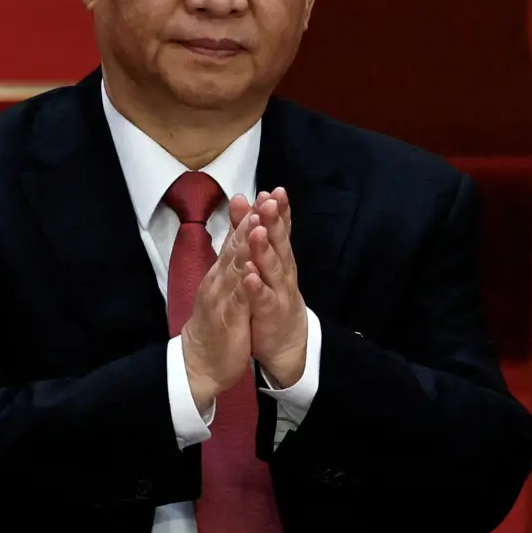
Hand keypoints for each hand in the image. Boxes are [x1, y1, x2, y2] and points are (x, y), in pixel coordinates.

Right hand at [180, 198, 263, 413]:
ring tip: (257, 225)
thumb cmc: (216, 323)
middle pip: (235, 246)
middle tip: (264, 199)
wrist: (199, 361)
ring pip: (234, 268)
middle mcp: (219, 280)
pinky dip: (244, 284)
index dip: (250, 217)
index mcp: (222, 273)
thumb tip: (239, 237)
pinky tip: (250, 270)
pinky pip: (236, 299)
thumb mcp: (224, 288)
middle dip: (250, 222)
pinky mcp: (226, 318)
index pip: (236, 240)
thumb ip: (230, 262)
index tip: (264, 195)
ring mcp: (221, 298)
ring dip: (245, 246)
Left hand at [242, 188, 307, 387]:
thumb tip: (246, 200)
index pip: (279, 229)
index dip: (277, 211)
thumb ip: (255, 231)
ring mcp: (278, 293)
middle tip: (269, 201)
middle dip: (274, 221)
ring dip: (264, 249)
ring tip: (258, 231)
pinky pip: (262, 299)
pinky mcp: (270, 314)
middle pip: (279, 243)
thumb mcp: (265, 261)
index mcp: (279, 257)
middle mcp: (282, 272)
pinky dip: (256, 286)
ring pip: (272, 268)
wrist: (285, 342)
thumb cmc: (272, 295)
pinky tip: (249, 274)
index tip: (273, 190)